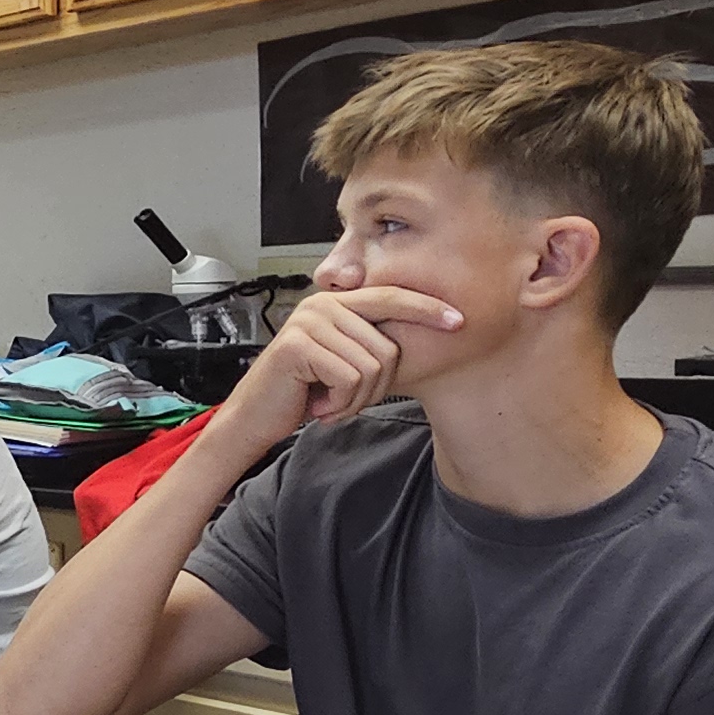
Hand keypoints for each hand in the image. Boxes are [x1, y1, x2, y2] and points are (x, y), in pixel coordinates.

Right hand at [212, 286, 461, 447]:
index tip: (458, 321)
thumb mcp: (341, 361)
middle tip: (346, 400)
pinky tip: (319, 405)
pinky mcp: (298, 346)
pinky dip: (341, 403)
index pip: (392, 297)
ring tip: (330, 401)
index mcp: (336, 303)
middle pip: (388, 347)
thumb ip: (369, 343)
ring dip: (356, 398)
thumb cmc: (302, 392)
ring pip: (372, 366)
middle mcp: (323, 305)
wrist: (255, 417)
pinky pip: (349, 379)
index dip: (427, 309)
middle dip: (376, 387)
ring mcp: (309, 323)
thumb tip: (417, 338)